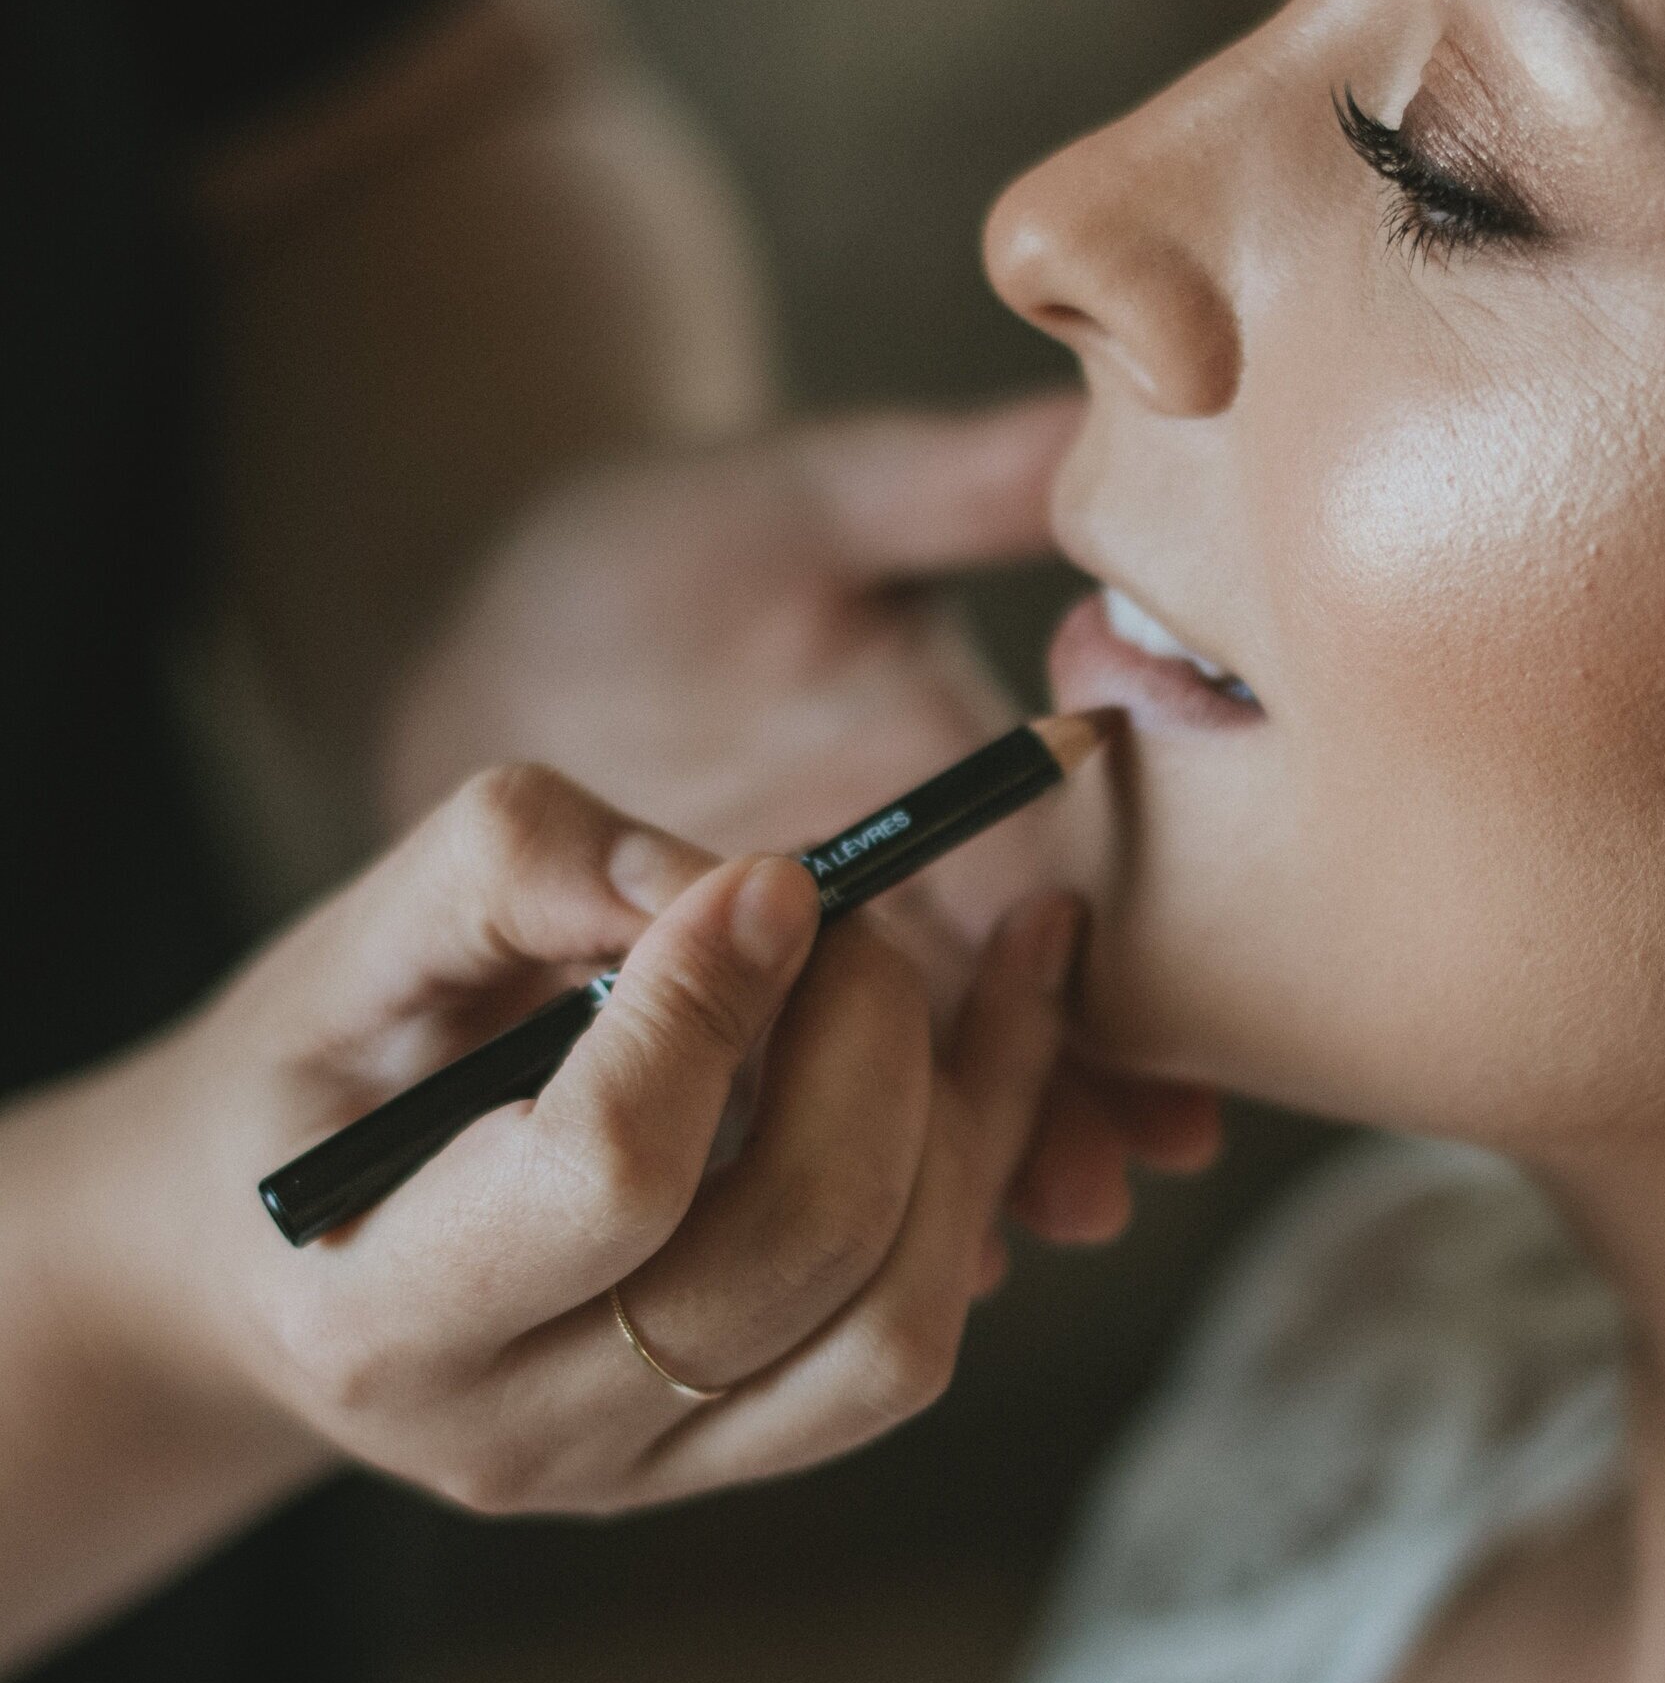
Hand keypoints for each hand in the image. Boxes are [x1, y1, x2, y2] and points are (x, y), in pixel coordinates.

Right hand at [107, 764, 1090, 1517]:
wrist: (266, 1260)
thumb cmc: (309, 1085)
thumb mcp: (343, 952)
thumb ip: (518, 872)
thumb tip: (743, 884)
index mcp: (382, 1317)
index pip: (610, 1175)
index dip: (712, 1006)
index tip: (764, 882)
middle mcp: (518, 1432)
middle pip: (795, 1247)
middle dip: (871, 1045)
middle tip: (847, 920)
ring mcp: (642, 1472)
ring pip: (896, 1323)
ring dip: (957, 1123)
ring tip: (910, 980)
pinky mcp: (735, 1460)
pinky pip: (911, 1345)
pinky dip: (971, 1186)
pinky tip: (968, 1057)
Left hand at [381, 397, 1219, 1236]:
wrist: (475, 620)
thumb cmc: (643, 544)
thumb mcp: (800, 500)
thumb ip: (952, 484)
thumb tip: (1111, 424)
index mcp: (948, 787)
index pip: (1057, 902)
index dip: (1111, 995)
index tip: (1170, 1090)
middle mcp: (897, 905)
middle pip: (994, 1026)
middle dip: (1047, 1113)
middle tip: (1092, 1191)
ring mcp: (798, 983)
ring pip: (889, 1098)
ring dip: (943, 1173)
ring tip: (983, 1248)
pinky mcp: (698, 1033)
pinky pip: (760, 1130)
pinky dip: (810, 1190)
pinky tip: (838, 1258)